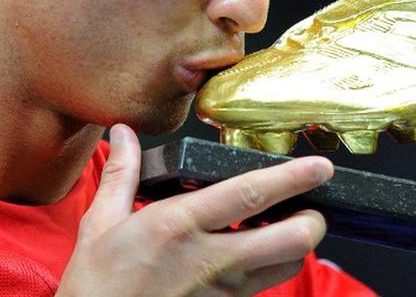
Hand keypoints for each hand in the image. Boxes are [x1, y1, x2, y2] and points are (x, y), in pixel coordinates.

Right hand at [56, 124, 332, 296]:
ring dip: (294, 245)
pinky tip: (254, 251)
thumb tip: (123, 133)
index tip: (319, 165)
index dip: (292, 178)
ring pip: (286, 267)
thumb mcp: (101, 224)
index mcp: (178, 224)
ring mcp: (221, 290)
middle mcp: (209, 258)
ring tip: (284, 225)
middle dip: (313, 220)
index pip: (249, 194)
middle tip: (311, 204)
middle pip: (290, 241)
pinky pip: (262, 286)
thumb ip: (122, 174)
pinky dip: (270, 267)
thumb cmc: (95, 285)